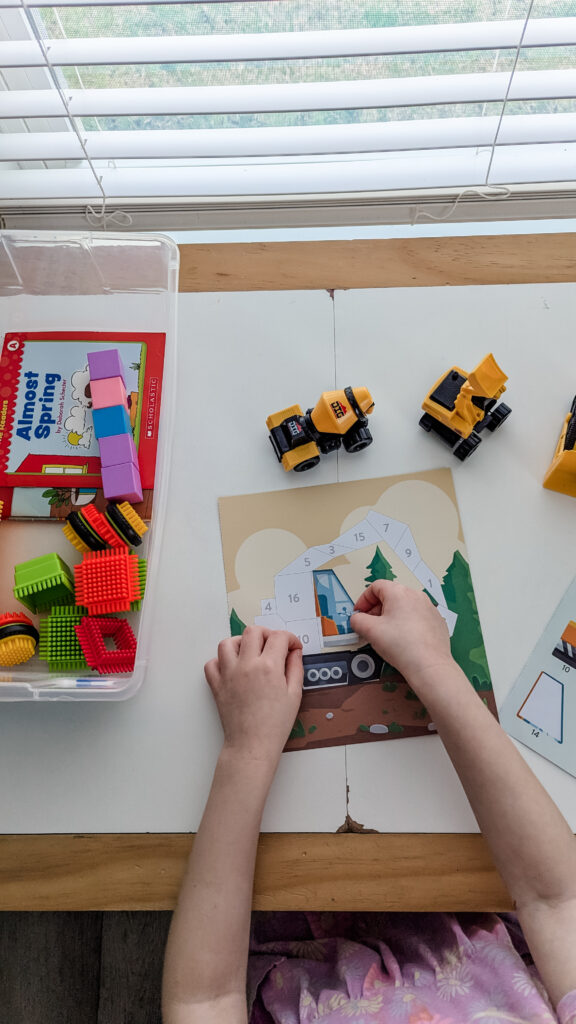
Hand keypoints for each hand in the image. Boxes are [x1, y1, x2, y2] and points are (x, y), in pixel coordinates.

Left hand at [204, 626, 302, 766]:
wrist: (252, 745)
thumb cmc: (275, 724)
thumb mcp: (294, 695)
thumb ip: (295, 668)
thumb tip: (294, 652)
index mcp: (269, 667)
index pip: (279, 637)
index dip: (289, 639)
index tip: (292, 648)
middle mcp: (247, 665)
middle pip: (253, 631)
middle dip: (267, 634)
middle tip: (274, 646)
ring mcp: (228, 674)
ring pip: (228, 642)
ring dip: (241, 642)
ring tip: (251, 653)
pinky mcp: (216, 685)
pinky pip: (212, 663)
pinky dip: (221, 661)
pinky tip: (233, 668)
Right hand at [350, 581, 453, 691]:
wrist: (428, 664)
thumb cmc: (403, 646)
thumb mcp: (370, 631)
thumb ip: (357, 620)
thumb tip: (357, 619)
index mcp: (399, 592)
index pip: (376, 587)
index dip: (364, 599)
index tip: (360, 612)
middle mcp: (416, 596)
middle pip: (390, 595)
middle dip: (377, 608)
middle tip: (370, 624)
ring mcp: (429, 608)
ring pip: (404, 606)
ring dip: (392, 616)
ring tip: (387, 633)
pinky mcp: (436, 621)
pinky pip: (417, 617)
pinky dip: (406, 624)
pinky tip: (403, 639)